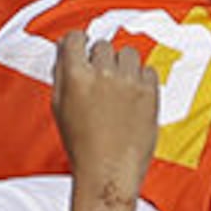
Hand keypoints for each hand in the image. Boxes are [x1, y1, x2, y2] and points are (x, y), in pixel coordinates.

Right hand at [48, 31, 160, 196]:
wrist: (109, 172)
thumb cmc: (82, 146)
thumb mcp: (60, 108)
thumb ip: (62, 75)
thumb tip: (66, 50)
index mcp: (76, 77)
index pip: (75, 38)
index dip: (77, 44)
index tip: (81, 50)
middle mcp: (103, 74)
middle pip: (103, 45)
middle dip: (100, 59)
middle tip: (100, 82)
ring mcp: (129, 81)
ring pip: (128, 53)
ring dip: (122, 66)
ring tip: (118, 90)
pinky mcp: (150, 91)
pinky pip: (147, 69)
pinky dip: (141, 79)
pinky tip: (133, 99)